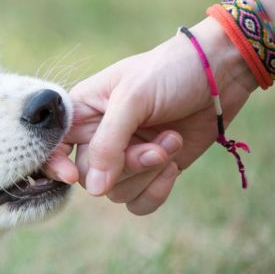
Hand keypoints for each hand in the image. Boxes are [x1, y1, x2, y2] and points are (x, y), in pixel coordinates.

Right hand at [46, 17, 257, 214]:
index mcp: (83, 112)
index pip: (54, 148)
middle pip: (91, 178)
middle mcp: (99, 137)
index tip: (71, 175)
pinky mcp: (152, 171)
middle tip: (156, 146)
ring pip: (117, 193)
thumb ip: (109, 143)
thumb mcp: (133, 98)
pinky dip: (157, 190)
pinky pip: (140, 202)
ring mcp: (126, 157)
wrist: (220, 72)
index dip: (57, 165)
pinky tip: (174, 164)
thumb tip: (95, 190)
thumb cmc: (170, 71)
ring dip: (149, 173)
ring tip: (171, 141)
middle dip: (127, 166)